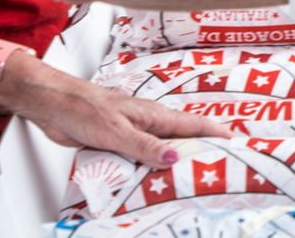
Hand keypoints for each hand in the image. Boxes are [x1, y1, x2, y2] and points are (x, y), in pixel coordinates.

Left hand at [1, 51, 228, 166]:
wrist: (53, 106)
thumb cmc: (83, 107)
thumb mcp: (117, 130)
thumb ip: (144, 146)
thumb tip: (174, 160)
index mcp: (155, 116)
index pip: (196, 125)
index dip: (219, 134)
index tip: (240, 145)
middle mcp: (149, 126)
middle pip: (182, 144)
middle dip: (200, 156)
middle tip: (218, 174)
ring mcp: (134, 136)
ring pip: (160, 156)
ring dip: (170, 170)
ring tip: (186, 189)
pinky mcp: (119, 146)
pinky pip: (140, 163)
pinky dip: (146, 175)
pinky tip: (147, 188)